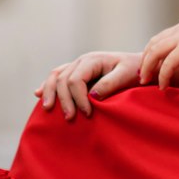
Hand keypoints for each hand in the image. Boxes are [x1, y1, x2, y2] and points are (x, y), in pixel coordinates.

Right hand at [33, 50, 178, 120]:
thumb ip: (110, 84)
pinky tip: (38, 94)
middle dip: (64, 100)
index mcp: (93, 60)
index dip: (78, 98)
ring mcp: (77, 66)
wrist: (140, 65)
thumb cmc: (135, 71)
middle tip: (71, 119)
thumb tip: (92, 95)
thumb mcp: (126, 75)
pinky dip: (47, 85)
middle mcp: (81, 61)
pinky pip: (56, 76)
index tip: (88, 114)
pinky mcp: (76, 73)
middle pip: (62, 79)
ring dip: (49, 92)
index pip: (75, 79)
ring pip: (55, 76)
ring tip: (48, 109)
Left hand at [138, 4, 178, 89]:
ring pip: (154, 52)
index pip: (162, 37)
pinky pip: (167, 64)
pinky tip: (163, 86)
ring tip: (145, 81)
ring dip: (148, 68)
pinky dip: (162, 76)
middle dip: (145, 59)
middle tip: (143, 74)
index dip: (153, 49)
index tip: (150, 62)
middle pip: (153, 44)